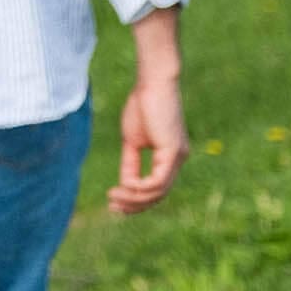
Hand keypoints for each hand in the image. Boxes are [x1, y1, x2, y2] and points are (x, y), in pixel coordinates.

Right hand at [108, 72, 185, 214]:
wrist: (153, 82)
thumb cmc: (142, 105)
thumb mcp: (132, 140)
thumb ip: (131, 163)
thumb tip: (126, 185)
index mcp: (170, 157)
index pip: (156, 188)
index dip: (135, 199)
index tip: (113, 201)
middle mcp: (178, 161)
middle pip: (158, 195)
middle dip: (134, 205)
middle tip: (112, 208)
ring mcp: (178, 158)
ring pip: (158, 192)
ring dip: (134, 199)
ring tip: (113, 197)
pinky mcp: (174, 152)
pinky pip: (158, 181)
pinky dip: (140, 188)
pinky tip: (125, 186)